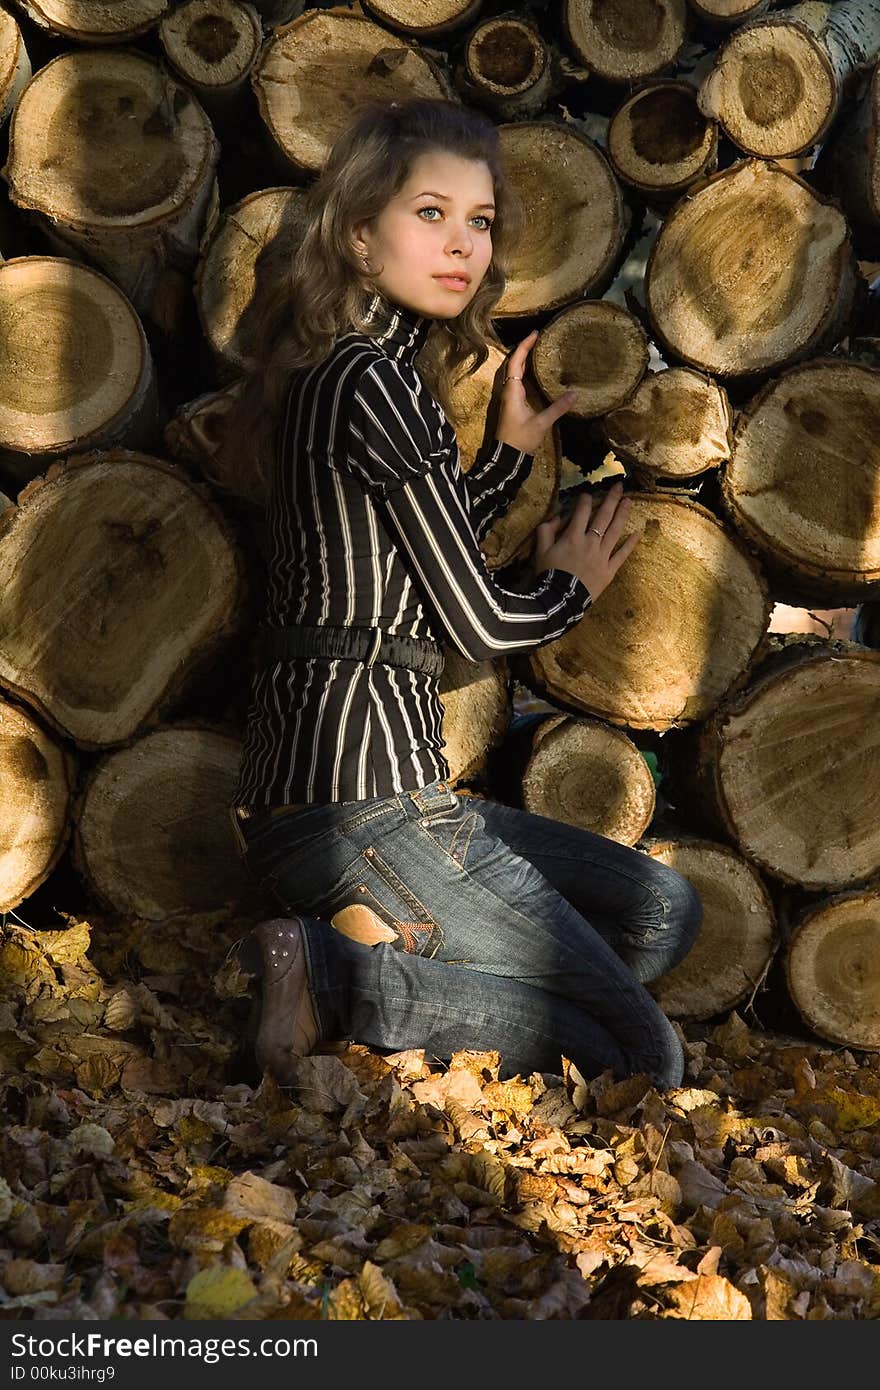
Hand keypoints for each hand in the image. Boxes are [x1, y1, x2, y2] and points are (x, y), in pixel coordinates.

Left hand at [493, 329, 576, 454]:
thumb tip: (576, 394)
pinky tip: (535, 371)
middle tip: (539, 338)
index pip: (516, 362)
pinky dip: (525, 371)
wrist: (507, 457)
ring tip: (538, 350)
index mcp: (512, 391)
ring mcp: (509, 398)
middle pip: (514, 364)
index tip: (535, 334)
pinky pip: (518, 381)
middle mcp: (508, 391)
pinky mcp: (512, 405)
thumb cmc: (520, 439)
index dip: (524, 346)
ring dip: (524, 359)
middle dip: (525, 349)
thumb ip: (557, 408)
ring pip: (514, 373)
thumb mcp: (541, 423)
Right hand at [533, 481, 641, 600]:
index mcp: (573, 536)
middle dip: (611, 499)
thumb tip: (556, 518)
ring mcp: (602, 556)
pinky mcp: (609, 570)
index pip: (581, 512)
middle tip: (619, 486)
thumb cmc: (549, 574)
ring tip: (629, 501)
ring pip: (615, 531)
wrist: (560, 599)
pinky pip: (622, 555)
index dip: (585, 500)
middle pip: (603, 517)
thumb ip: (546, 531)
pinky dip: (630, 544)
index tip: (588, 494)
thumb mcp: (540, 551)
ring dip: (622, 515)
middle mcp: (591, 542)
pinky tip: (637, 533)